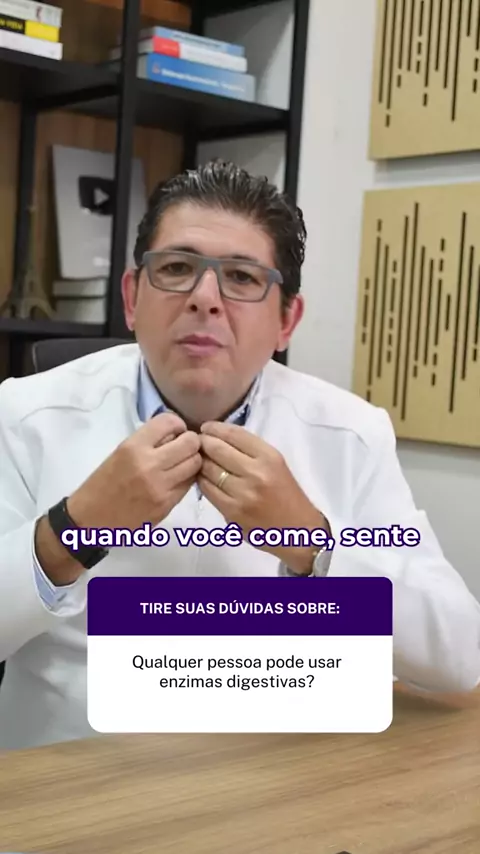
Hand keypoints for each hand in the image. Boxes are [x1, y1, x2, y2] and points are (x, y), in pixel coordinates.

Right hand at [68, 412, 201, 530]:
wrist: (91, 519)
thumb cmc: (103, 483)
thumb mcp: (119, 453)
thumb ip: (147, 442)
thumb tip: (175, 434)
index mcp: (133, 447)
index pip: (168, 422)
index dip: (177, 424)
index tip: (175, 431)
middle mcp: (149, 464)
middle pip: (190, 443)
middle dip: (190, 442)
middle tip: (183, 447)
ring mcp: (160, 486)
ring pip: (195, 463)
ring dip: (192, 460)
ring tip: (181, 464)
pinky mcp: (167, 504)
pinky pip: (189, 484)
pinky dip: (187, 479)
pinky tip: (177, 479)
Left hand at [198, 422, 329, 574]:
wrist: (297, 528)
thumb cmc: (286, 494)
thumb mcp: (275, 464)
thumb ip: (250, 450)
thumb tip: (218, 437)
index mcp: (269, 457)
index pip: (234, 434)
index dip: (215, 428)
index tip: (206, 428)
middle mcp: (256, 473)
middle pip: (217, 449)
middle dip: (203, 442)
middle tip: (198, 442)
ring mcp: (242, 494)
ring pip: (208, 469)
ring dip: (199, 462)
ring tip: (198, 460)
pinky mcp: (232, 512)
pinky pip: (207, 490)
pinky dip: (202, 481)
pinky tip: (203, 478)